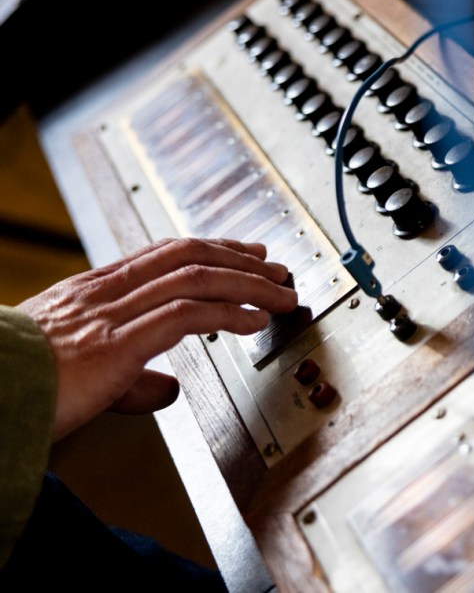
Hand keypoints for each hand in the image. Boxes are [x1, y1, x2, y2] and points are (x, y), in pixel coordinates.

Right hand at [18, 238, 298, 439]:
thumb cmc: (18, 389)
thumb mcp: (81, 375)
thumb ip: (131, 378)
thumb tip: (170, 388)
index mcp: (90, 292)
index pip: (163, 254)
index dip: (210, 250)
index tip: (243, 253)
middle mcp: (101, 293)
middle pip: (186, 256)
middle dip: (239, 259)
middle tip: (276, 268)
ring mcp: (108, 315)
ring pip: (194, 279)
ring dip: (247, 284)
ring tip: (280, 294)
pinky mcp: (114, 346)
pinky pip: (184, 315)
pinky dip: (227, 313)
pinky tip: (252, 319)